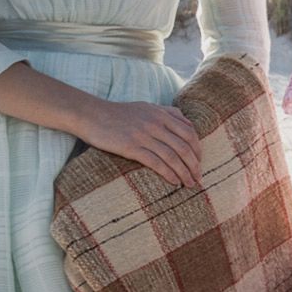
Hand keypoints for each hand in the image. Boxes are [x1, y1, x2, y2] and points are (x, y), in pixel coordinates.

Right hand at [75, 99, 203, 187]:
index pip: (189, 133)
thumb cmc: (119, 113)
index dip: (197, 149)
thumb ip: (169, 113)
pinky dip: (168, 173)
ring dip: (184, 172)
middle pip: (183, 147)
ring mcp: (143, 135)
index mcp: (161, 114)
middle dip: (194, 164)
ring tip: (190, 183)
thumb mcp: (147, 107)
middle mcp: (155, 124)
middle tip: (199, 177)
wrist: (91, 115)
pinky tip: (174, 182)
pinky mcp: (131, 147)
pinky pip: (156, 162)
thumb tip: (189, 124)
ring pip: (172, 156)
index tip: (200, 162)